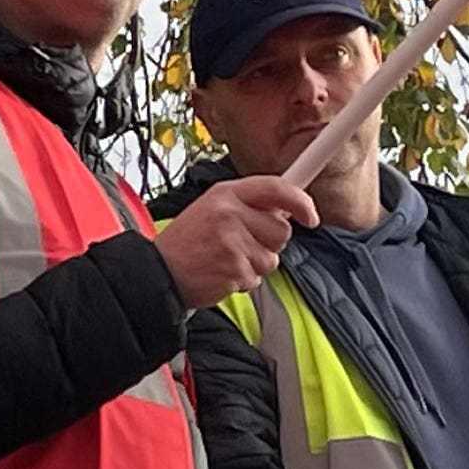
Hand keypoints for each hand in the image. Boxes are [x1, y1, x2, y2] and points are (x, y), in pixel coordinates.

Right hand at [155, 177, 308, 308]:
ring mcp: (232, 242)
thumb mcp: (213, 208)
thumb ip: (248, 205)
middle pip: (281, 230)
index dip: (301, 201)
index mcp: (226, 193)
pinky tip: (220, 273)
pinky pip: (256, 279)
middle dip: (269, 242)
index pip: (276, 188)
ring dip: (255, 265)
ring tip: (227, 260)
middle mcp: (230, 213)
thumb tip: (288, 209)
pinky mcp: (233, 269)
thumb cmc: (187, 242)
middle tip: (243, 245)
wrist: (157, 272)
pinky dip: (242, 281)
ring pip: (272, 258)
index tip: (311, 216)